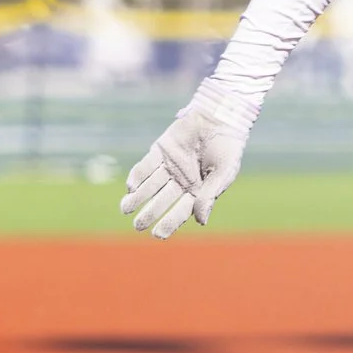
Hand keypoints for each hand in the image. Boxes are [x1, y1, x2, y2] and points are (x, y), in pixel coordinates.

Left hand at [120, 85, 255, 238]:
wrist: (220, 117)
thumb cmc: (227, 147)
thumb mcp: (222, 174)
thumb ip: (209, 196)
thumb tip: (200, 222)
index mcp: (198, 191)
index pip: (180, 211)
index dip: (168, 224)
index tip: (157, 235)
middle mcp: (181, 181)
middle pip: (162, 200)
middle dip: (149, 213)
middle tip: (137, 225)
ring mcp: (170, 166)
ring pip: (150, 185)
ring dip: (138, 197)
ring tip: (125, 208)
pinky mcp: (161, 150)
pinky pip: (146, 166)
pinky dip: (137, 176)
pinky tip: (130, 187)